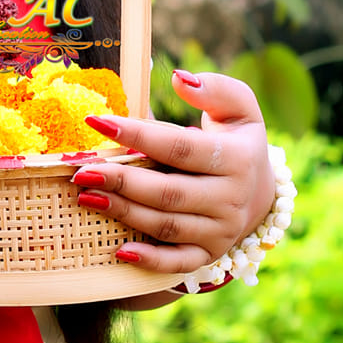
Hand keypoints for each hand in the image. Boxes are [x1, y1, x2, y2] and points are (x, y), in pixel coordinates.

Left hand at [73, 70, 275, 276]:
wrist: (260, 193)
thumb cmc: (235, 141)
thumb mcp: (238, 109)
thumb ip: (214, 89)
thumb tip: (179, 79)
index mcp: (238, 158)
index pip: (180, 147)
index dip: (137, 134)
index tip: (96, 121)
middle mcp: (232, 199)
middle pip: (169, 192)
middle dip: (122, 181)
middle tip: (82, 170)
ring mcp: (222, 231)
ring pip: (167, 225)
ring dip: (124, 212)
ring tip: (86, 195)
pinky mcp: (209, 254)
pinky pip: (178, 263)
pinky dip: (150, 261)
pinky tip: (119, 251)